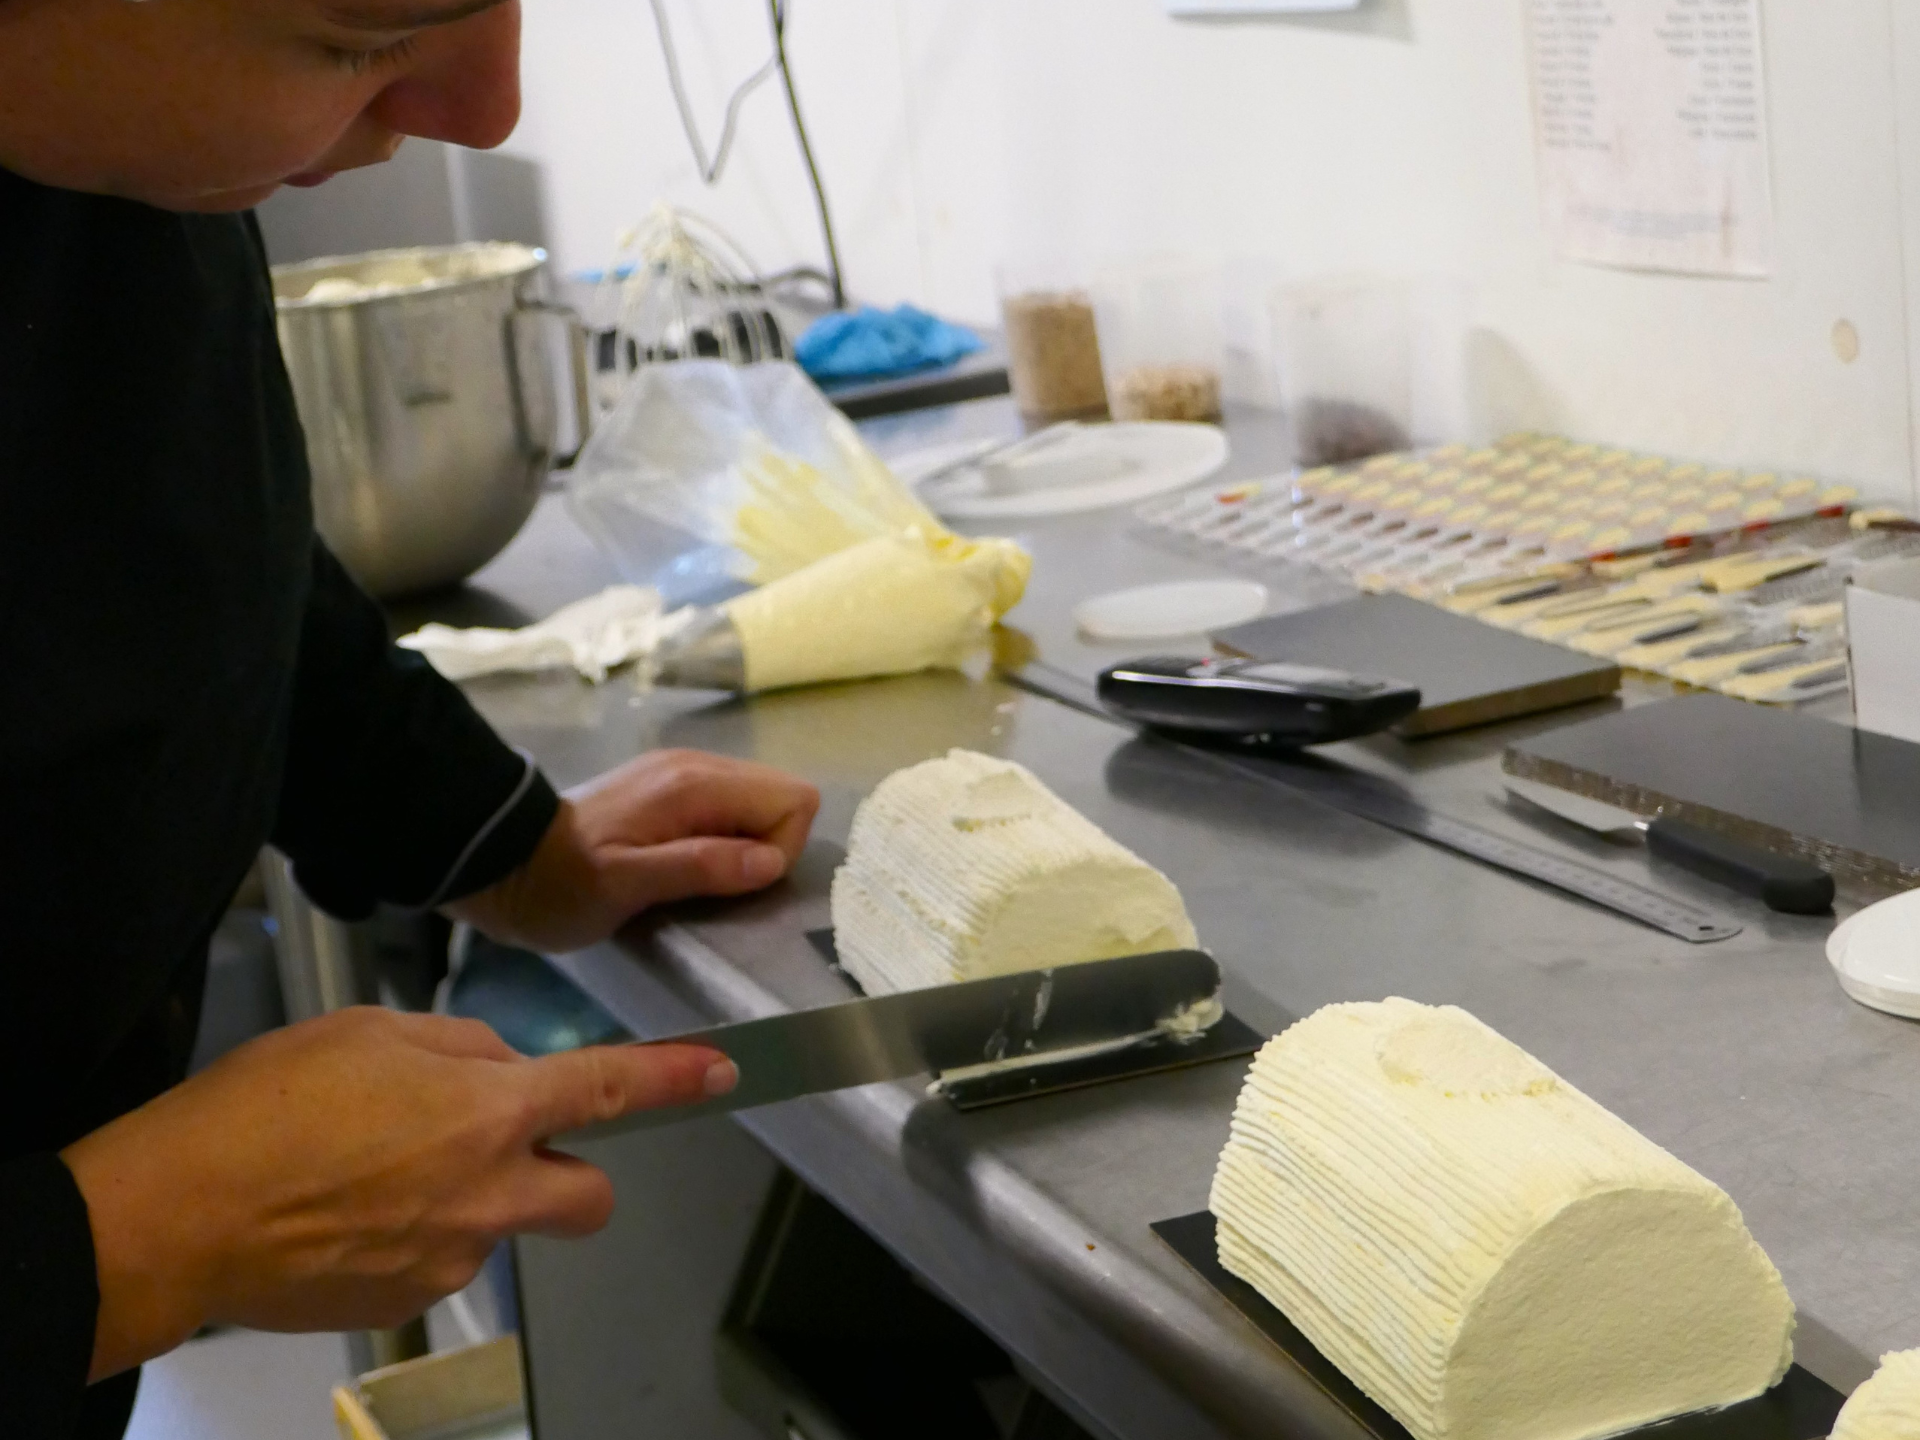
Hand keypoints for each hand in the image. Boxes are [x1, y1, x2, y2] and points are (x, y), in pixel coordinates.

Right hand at [61, 1008, 733, 1380]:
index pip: (611, 1089)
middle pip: (591, 1196)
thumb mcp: (370, 1032)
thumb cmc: (264, 1108)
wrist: (180, 1214)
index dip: (674, 1079)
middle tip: (513, 1148)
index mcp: (487, 1109)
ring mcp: (452, 1255)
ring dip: (478, 1200)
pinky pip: (443, 1262)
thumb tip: (496, 1067)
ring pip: (507, 1226)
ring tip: (383, 1173)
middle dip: (575, 1173)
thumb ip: (458, 1048)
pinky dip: (418, 1236)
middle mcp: (488, 1190)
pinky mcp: (409, 1302)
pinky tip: (354, 1211)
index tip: (718, 1075)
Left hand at [448, 749, 819, 952]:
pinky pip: (728, 809)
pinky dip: (724, 840)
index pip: (793, 799)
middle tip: (715, 886)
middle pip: (783, 795)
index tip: (733, 885)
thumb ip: (701, 867)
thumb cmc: (560, 884)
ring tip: (695, 880)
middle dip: (768, 847)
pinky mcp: (667, 789)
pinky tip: (683, 865)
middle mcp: (697, 766)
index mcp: (694, 784)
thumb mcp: (625, 886)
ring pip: (757, 803)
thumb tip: (771, 861)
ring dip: (745, 847)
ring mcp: (682, 773)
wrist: (497, 861)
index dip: (780, 849)